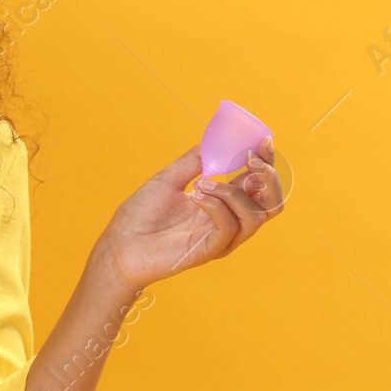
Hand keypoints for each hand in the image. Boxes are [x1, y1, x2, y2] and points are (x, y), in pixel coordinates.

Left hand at [95, 136, 285, 290]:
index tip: (263, 141)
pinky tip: (194, 195)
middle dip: (267, 178)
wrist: (119, 243)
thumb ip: (193, 161)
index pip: (258, 184)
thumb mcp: (169, 179)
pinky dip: (216, 206)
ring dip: (233, 192)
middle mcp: (229, 222)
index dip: (267, 163)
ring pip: (255, 215)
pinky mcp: (209, 250)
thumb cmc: (141, 214)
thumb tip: (214, 140)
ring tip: (201, 183)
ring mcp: (222, 238)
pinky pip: (229, 227)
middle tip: (249, 160)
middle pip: (272, 204)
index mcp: (224, 204)